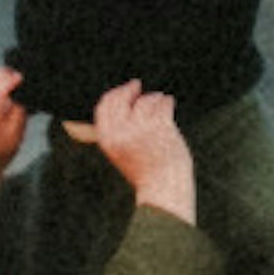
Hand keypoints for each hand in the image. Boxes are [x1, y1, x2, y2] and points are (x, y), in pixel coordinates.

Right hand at [85, 77, 196, 228]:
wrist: (163, 189)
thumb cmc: (144, 171)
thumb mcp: (120, 152)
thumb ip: (117, 129)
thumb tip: (121, 99)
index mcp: (107, 139)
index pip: (105, 105)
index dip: (115, 93)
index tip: (125, 89)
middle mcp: (121, 132)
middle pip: (123, 97)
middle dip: (130, 89)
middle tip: (137, 85)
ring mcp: (141, 128)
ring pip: (146, 100)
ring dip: (155, 98)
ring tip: (160, 103)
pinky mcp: (161, 127)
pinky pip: (163, 104)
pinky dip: (167, 101)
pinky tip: (168, 103)